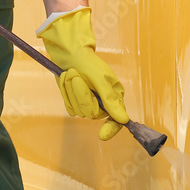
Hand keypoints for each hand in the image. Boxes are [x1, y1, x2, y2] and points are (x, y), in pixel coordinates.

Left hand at [38, 6, 129, 140]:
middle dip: (81, 95)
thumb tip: (123, 119)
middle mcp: (102, 103)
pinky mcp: (74, 102)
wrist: (69, 54)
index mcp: (114, 97)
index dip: (111, 128)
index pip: (116, 120)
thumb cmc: (88, 63)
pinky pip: (69, 106)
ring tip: (72, 74)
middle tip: (77, 76)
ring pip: (78, 109)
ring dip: (71, 90)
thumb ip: (111, 100)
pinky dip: (66, 93)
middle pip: (92, 113)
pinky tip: (67, 80)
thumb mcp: (101, 79)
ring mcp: (87, 103)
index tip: (102, 135)